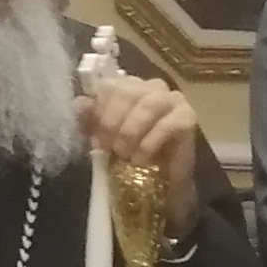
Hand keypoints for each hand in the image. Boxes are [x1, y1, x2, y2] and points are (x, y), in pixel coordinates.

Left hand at [78, 68, 206, 230]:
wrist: (159, 181)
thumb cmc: (128, 153)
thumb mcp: (101, 137)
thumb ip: (88, 119)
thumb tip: (79, 103)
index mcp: (126, 85)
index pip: (108, 85)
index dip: (98, 112)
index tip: (95, 139)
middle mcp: (149, 86)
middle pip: (126, 92)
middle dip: (112, 124)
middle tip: (109, 149)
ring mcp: (171, 98)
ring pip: (147, 105)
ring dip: (131, 132)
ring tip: (125, 155)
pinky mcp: (187, 116)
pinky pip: (166, 124)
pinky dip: (149, 144)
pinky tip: (141, 160)